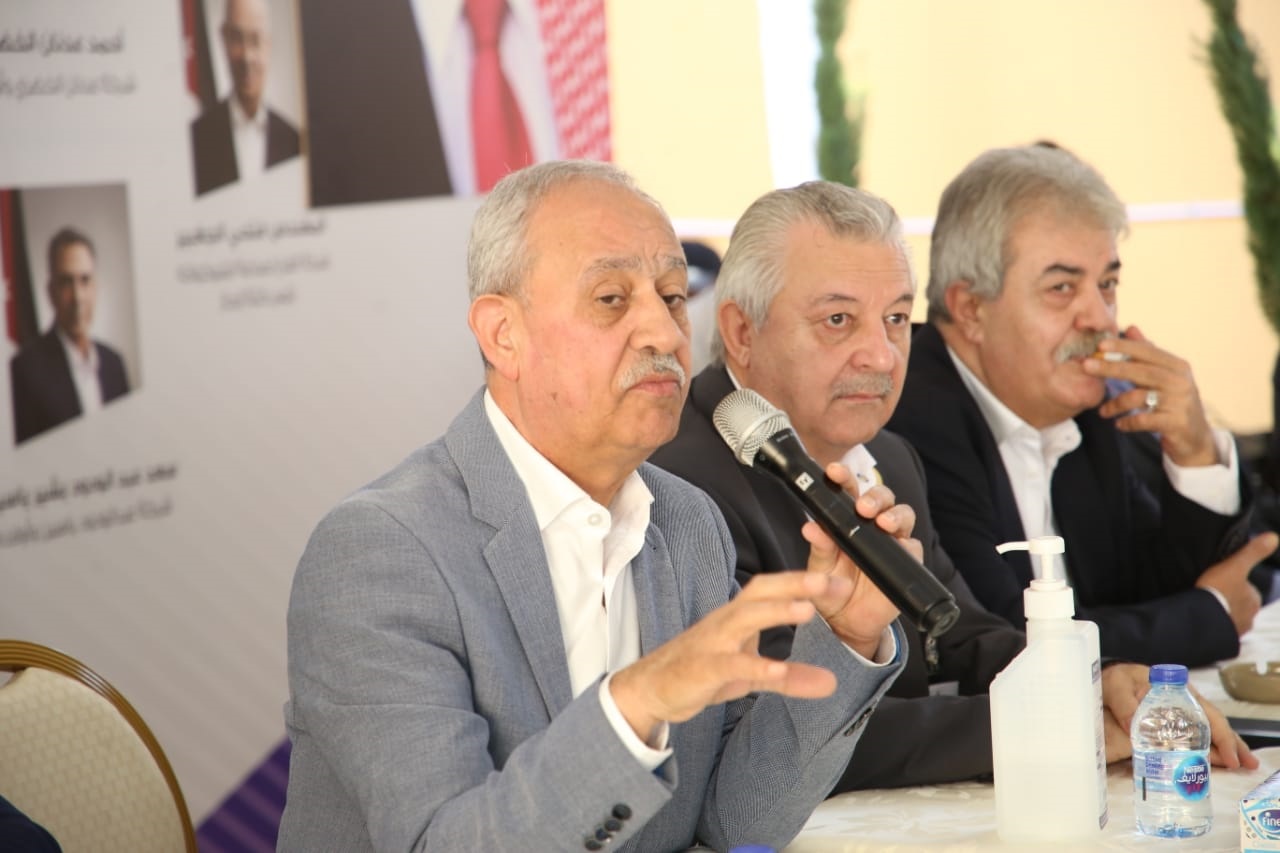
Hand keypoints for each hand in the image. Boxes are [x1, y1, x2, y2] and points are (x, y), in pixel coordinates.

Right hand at [609, 571, 855, 742]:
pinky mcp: (702, 669)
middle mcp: (726, 622)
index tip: (841, 580)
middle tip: (832, 581)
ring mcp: (712, 643)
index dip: (804, 582)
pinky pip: (729, 664)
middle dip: (796, 584)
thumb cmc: (701, 671)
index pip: (772, 589)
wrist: (651, 688)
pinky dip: (754, 666)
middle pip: (761, 592)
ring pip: (744, 618)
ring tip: (808, 610)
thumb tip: (832, 683)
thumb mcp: (752, 675)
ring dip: (776, 612)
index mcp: (738, 616)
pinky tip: (777, 670)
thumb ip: (791, 677)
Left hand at [803, 465, 912, 655]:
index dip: (844, 477)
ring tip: (883, 523)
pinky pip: (913, 547)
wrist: (846, 622)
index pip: (848, 491)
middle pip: (882, 497)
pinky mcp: (907, 562)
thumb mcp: (819, 568)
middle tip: (863, 507)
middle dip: (875, 496)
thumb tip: (810, 527)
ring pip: (903, 514)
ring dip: (895, 514)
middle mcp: (872, 526)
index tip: (834, 471)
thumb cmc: (830, 587)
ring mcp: (892, 542)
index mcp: (847, 520)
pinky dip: (907, 544)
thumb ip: (819, 547)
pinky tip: (899, 545)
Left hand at [1087, 325, 1216, 466]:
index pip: (1147, 352)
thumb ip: (1147, 353)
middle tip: (1086, 366)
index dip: (1124, 346)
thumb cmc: (1174, 402)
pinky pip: (1143, 420)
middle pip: (1141, 371)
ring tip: (1103, 412)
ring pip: (1138, 397)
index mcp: (1177, 366)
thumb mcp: (1164, 375)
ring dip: (1115, 404)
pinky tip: (1119, 424)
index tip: (1100, 344)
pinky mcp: (1176, 423)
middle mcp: (1180, 381)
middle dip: (1111, 367)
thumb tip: (1130, 327)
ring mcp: (1180, 402)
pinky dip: (1128, 422)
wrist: (1196, 438)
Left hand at [1099, 661, 1258, 768]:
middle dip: (1231, 744)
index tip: (1228, 754)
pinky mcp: (1172, 722)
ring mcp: (1180, 712)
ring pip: (1208, 729)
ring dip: (1225, 747)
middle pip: (1213, 722)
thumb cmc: (1115, 679)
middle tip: (1246, 765)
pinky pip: (1195, 735)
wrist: (1108, 678)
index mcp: (1176, 691)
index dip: (1219, 734)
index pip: (1205, 713)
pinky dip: (1208, 748)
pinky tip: (1217, 761)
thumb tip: (1131, 725)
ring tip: (1242, 766)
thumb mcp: (1116, 686)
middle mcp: (1183, 701)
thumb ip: (1124, 704)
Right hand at [1195, 533, 1276, 634]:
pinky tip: (1204, 619)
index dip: (1235, 585)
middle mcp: (1250, 617)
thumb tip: (1273, 537)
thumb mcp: (1235, 565)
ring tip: (1206, 607)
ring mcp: (1236, 630)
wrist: (1201, 618)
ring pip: (1231, 618)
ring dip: (1221, 614)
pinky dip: (1214, 624)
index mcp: (1254, 599)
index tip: (1221, 582)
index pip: (1248, 590)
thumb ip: (1253, 552)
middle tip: (1212, 594)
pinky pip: (1220, 629)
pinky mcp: (1222, 639)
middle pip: (1241, 606)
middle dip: (1230, 602)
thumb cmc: (1218, 590)